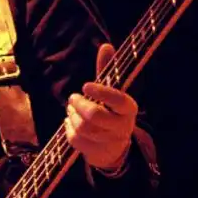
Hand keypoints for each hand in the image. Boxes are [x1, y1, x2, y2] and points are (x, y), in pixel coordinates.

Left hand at [65, 43, 137, 169]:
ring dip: (72, 116)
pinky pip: (75, 139)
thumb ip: (107, 70)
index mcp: (128, 109)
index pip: (118, 100)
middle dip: (79, 105)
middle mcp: (122, 126)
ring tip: (71, 110)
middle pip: (95, 116)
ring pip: (83, 127)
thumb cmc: (110, 111)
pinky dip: (68, 128)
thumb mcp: (111, 92)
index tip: (85, 85)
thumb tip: (106, 45)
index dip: (102, 92)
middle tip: (72, 98)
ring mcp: (109, 142)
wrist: (113, 147)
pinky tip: (69, 122)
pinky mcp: (95, 152)